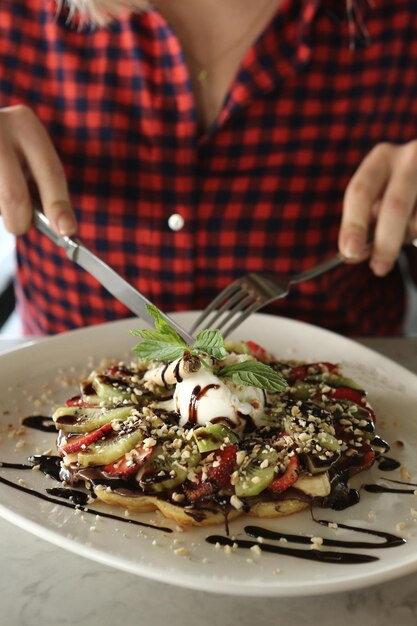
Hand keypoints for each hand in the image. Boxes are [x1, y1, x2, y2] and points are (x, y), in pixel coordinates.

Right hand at [0, 104, 75, 235]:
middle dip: (20, 220)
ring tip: (0, 198)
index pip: (51, 172)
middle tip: (20, 226)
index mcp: (25, 124)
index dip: (59, 206)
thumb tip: (62, 225)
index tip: (66, 230)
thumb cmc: (6, 153)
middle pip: (13, 194)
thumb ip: (41, 184)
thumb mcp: (26, 155)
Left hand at [339, 140, 416, 275]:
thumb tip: (352, 254)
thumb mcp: (379, 201)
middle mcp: (411, 157)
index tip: (350, 252)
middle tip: (378, 268)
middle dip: (385, 242)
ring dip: (410, 236)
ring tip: (408, 234)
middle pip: (395, 204)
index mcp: (381, 159)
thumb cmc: (401, 195)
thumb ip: (364, 226)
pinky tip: (416, 233)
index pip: (360, 191)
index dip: (353, 224)